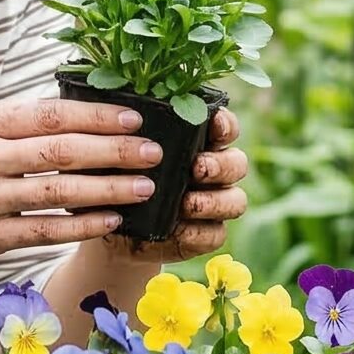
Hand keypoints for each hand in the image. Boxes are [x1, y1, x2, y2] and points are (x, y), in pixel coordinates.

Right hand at [0, 95, 168, 267]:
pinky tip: (111, 220)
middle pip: (62, 150)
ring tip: (144, 187)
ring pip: (59, 191)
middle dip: (116, 151)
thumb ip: (10, 124)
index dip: (98, 115)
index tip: (136, 117)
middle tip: (154, 152)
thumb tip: (75, 117)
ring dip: (108, 189)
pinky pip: (44, 230)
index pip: (50, 114)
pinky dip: (81, 225)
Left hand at [112, 105, 249, 263]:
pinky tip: (178, 230)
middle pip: (237, 163)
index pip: (224, 127)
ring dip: (214, 201)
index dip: (225, 124)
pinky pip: (216, 234)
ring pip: (236, 200)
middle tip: (197, 168)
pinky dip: (198, 233)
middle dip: (221, 164)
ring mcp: (214, 205)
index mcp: (198, 144)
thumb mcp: (118, 157)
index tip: (214, 123)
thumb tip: (125, 119)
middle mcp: (214, 172)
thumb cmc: (118, 179)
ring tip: (187, 203)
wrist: (115, 228)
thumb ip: (130, 139)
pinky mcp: (207, 235)